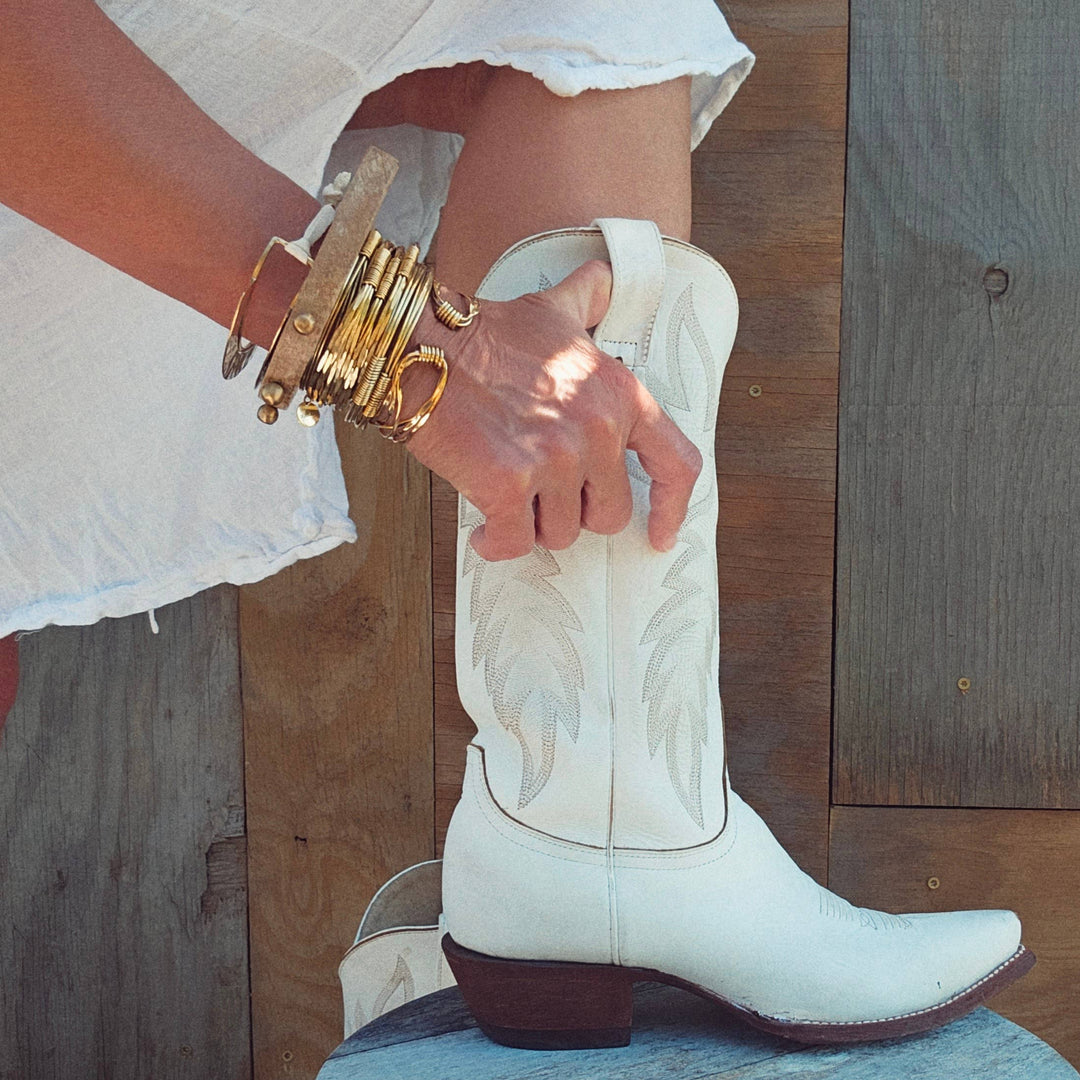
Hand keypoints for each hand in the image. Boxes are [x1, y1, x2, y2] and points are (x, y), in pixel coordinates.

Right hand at [404, 260, 702, 560]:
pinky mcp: (508, 485)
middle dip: (577, 511)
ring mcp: (554, 460)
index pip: (676, 465)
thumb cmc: (484, 335)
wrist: (422, 348)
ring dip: (533, 523)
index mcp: (619, 396)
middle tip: (544, 494)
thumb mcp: (552, 310)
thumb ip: (589, 300)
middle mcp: (596, 431)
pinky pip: (515, 542)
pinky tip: (485, 530)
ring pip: (561, 532)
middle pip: (609, 512)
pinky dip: (497, 542)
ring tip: (508, 496)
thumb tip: (605, 280)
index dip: (671, 508)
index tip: (660, 533)